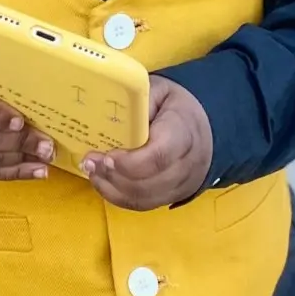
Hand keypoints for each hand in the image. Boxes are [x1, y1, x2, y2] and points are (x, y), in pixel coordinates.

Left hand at [83, 76, 212, 210]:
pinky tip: (103, 182)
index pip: (159, 156)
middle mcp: (187, 164)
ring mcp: (181, 184)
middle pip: (148, 182)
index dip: (130, 163)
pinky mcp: (171, 196)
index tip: (107, 156)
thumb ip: (135, 100)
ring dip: (111, 188)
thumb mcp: (158, 91)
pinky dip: (118, 197)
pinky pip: (142, 205)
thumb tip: (105, 111)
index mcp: (184, 132)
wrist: (205, 128)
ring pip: (143, 198)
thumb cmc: (175, 107)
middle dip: (113, 176)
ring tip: (91, 170)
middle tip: (89, 161)